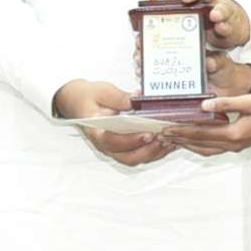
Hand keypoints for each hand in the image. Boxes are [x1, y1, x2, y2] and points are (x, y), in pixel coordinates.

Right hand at [53, 77, 181, 166]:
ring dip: (155, 152)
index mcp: (96, 132)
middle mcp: (105, 145)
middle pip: (128, 157)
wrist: (78, 102)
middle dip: (148, 151)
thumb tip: (136, 99)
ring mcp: (115, 148)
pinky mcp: (124, 147)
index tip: (148, 134)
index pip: (112, 141)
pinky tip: (169, 142)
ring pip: (137, 158)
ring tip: (171, 140)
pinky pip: (141, 154)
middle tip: (164, 139)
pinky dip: (156, 150)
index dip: (131, 141)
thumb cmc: (88, 97)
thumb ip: (118, 97)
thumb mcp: (101, 91)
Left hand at [165, 0, 250, 53]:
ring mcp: (223, 8)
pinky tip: (221, 27)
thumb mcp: (191, 7)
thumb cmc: (205, 14)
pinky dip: (225, 26)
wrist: (229, 25)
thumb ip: (177, 7)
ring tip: (213, 15)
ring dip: (218, 10)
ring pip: (222, 6)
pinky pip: (229, 24)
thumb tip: (151, 14)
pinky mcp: (231, 24)